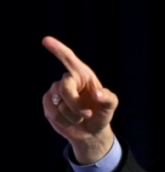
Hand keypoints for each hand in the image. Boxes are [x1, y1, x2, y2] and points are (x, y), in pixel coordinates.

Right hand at [42, 36, 118, 163]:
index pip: (69, 59)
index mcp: (83, 75)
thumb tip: (97, 93)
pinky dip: (64, 121)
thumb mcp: (110, 106)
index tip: (46, 40)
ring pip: (59, 104)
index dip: (58, 49)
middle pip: (65, 87)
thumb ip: (108, 98)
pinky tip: (70, 121)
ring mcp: (56, 91)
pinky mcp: (48, 103)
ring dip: (73, 116)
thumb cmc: (102, 114)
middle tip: (88, 114)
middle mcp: (68, 80)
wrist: (92, 132)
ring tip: (80, 117)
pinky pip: (53, 112)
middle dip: (76, 105)